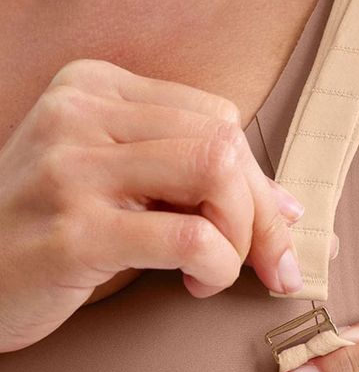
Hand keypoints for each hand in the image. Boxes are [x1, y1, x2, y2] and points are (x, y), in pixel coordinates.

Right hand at [0, 59, 303, 351]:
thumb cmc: (57, 230)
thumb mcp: (123, 183)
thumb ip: (193, 179)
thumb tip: (288, 205)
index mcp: (96, 89)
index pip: (217, 119)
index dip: (255, 178)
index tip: (266, 223)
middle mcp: (80, 113)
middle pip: (223, 144)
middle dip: (260, 212)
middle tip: (262, 259)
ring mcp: (71, 168)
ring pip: (215, 175)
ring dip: (241, 236)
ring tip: (215, 269)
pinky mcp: (73, 231)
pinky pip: (188, 237)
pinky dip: (217, 265)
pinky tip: (196, 283)